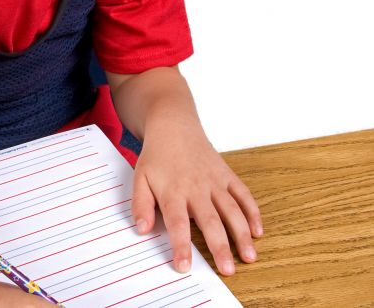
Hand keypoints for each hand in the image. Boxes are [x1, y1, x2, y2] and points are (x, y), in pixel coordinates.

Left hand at [132, 123, 262, 275]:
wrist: (173, 126)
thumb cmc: (157, 157)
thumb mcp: (140, 178)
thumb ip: (141, 205)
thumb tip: (141, 229)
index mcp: (173, 191)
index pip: (177, 222)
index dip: (181, 246)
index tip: (184, 266)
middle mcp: (196, 187)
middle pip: (210, 220)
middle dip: (220, 246)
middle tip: (227, 270)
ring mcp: (214, 180)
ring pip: (232, 209)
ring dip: (242, 234)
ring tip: (249, 257)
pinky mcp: (227, 174)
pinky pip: (243, 194)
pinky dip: (253, 212)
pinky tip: (257, 231)